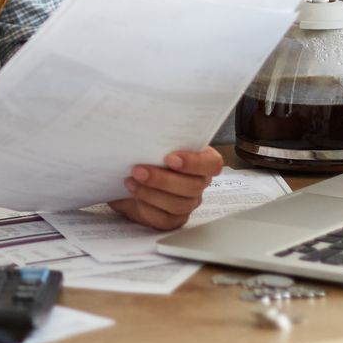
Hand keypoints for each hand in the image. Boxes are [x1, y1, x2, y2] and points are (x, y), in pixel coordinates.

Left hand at [108, 147, 222, 230]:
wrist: (129, 175)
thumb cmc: (146, 154)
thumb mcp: (153, 142)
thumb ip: (159, 137)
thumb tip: (149, 123)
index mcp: (201, 160)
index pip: (213, 164)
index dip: (195, 163)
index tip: (170, 158)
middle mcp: (198, 183)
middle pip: (193, 187)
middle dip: (163, 179)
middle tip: (138, 170)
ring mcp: (188, 203)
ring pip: (179, 205)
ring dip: (152, 193)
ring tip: (131, 180)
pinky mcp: (173, 219)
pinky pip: (165, 219)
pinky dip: (147, 207)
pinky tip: (134, 193)